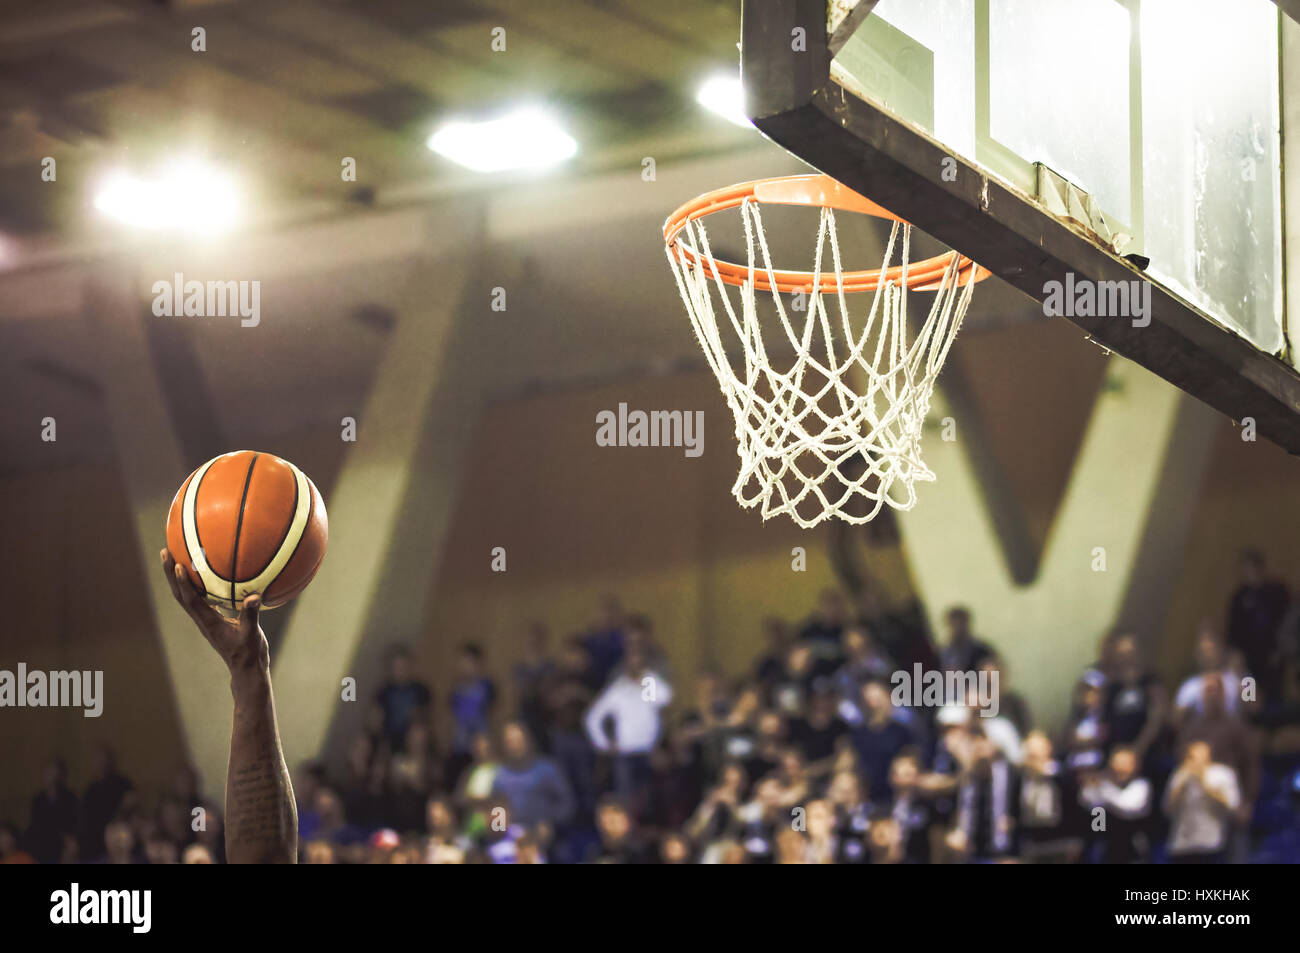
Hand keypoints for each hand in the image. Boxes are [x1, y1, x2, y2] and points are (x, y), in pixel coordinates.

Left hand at [160, 549, 267, 676]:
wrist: (245, 668)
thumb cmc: (249, 653)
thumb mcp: (252, 634)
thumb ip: (251, 615)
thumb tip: (254, 596)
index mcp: (209, 622)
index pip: (191, 600)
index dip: (183, 583)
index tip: (177, 564)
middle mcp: (202, 619)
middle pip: (180, 594)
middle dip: (170, 573)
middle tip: (164, 552)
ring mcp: (205, 619)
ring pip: (185, 595)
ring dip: (176, 577)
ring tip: (173, 557)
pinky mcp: (210, 619)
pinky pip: (198, 597)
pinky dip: (193, 584)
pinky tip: (200, 573)